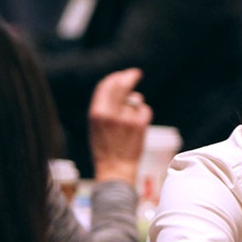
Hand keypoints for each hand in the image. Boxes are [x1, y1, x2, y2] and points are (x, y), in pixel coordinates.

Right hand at [88, 67, 148, 183]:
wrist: (115, 168)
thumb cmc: (105, 147)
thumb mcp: (97, 125)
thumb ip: (105, 106)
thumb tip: (120, 87)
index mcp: (96, 112)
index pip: (106, 85)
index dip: (116, 77)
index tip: (123, 74)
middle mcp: (110, 113)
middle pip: (122, 85)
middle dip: (129, 77)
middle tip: (135, 73)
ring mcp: (126, 118)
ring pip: (135, 99)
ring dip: (135, 104)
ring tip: (129, 121)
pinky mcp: (140, 125)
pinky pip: (145, 110)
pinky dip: (143, 115)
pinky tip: (138, 126)